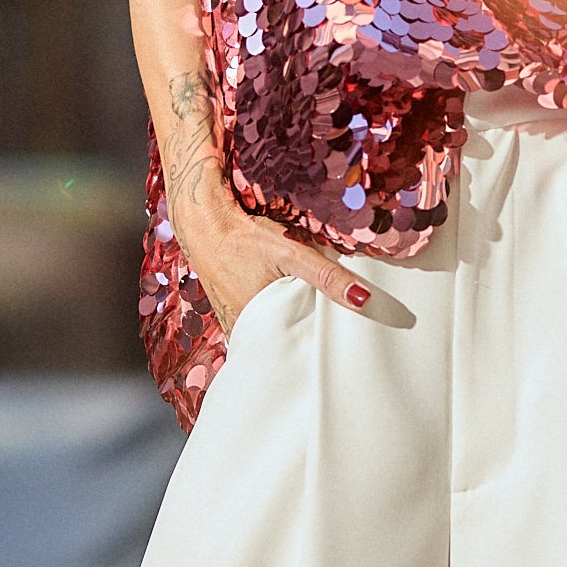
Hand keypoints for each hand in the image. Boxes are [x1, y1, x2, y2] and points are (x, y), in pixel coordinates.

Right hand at [171, 180, 369, 334]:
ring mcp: (232, 320)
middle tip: (327, 323)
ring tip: (306, 309)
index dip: (316, 340)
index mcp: (255, 325)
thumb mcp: (290, 253)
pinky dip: (272, 311)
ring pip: (271, 327)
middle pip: (283, 337)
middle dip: (303, 331)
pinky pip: (258, 318)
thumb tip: (362, 299)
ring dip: (288, 320)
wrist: (204, 221)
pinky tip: (282, 297)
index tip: (337, 338)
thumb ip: (326, 276)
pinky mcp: (230, 309)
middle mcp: (240, 328)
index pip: (296, 345)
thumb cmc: (243, 236)